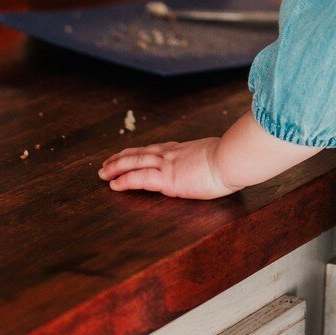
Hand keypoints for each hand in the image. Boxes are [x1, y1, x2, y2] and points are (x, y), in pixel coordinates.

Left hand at [99, 137, 233, 198]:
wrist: (232, 159)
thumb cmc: (232, 159)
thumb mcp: (219, 155)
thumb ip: (211, 159)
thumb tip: (218, 162)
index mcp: (184, 149)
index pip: (156, 150)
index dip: (141, 152)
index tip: (131, 154)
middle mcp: (172, 154)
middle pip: (140, 153)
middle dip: (122, 158)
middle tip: (107, 163)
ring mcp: (168, 165)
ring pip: (134, 162)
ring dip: (116, 167)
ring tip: (103, 172)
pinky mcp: (167, 179)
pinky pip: (139, 178)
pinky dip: (124, 180)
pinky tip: (114, 184)